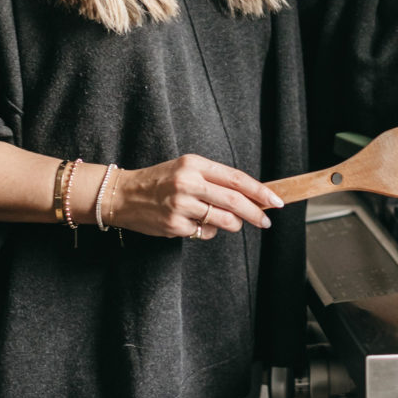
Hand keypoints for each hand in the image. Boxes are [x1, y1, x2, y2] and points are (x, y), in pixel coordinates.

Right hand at [108, 155, 284, 240]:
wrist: (121, 195)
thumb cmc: (159, 181)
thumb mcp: (186, 169)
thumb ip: (215, 179)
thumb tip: (250, 195)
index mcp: (193, 164)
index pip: (236, 178)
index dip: (260, 191)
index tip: (275, 200)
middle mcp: (187, 183)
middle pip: (234, 201)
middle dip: (256, 213)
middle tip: (266, 221)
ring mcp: (180, 206)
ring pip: (223, 220)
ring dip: (234, 225)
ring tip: (230, 222)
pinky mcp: (173, 226)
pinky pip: (204, 233)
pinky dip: (208, 231)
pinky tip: (196, 224)